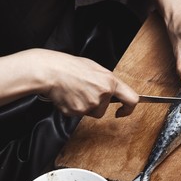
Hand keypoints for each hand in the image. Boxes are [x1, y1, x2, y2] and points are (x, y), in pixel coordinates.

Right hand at [0, 49, 138, 117]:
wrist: (49, 71)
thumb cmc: (69, 66)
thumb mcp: (95, 68)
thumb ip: (106, 81)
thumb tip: (113, 91)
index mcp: (110, 81)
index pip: (132, 99)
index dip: (129, 109)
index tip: (122, 111)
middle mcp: (103, 93)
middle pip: (104, 109)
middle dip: (96, 105)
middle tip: (83, 92)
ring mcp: (91, 104)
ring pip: (91, 112)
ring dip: (84, 106)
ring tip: (74, 92)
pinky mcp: (78, 111)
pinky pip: (78, 114)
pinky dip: (72, 108)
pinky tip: (67, 96)